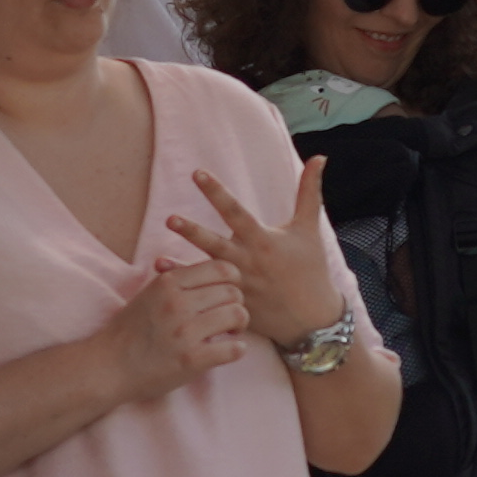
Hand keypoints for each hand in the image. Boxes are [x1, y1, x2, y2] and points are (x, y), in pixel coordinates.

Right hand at [108, 248, 255, 406]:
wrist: (108, 365)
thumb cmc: (132, 330)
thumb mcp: (150, 294)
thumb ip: (178, 281)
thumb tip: (210, 267)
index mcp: (167, 283)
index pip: (221, 268)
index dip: (232, 281)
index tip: (224, 295)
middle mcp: (176, 303)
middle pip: (233, 292)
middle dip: (236, 305)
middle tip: (227, 319)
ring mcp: (184, 331)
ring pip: (238, 315)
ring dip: (239, 327)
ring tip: (227, 334)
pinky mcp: (191, 359)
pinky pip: (235, 348)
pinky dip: (236, 350)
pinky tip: (227, 351)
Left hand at [173, 157, 345, 351]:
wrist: (314, 319)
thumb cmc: (311, 268)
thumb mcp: (309, 229)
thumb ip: (308, 192)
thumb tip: (319, 157)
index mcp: (263, 239)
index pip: (236, 212)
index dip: (216, 193)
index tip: (197, 174)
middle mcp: (249, 261)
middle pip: (216, 244)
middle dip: (194, 231)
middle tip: (171, 219)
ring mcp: (240, 284)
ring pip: (207, 271)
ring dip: (182, 264)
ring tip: (157, 256)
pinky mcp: (236, 304)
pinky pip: (206, 294)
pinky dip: (186, 285)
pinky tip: (164, 278)